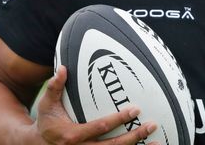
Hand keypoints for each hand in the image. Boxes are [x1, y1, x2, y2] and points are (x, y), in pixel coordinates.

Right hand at [35, 65, 158, 143]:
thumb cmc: (47, 121)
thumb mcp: (46, 104)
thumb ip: (54, 86)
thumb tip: (63, 68)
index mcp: (71, 136)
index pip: (99, 128)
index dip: (118, 119)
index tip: (135, 109)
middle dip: (133, 137)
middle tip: (151, 125)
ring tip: (158, 143)